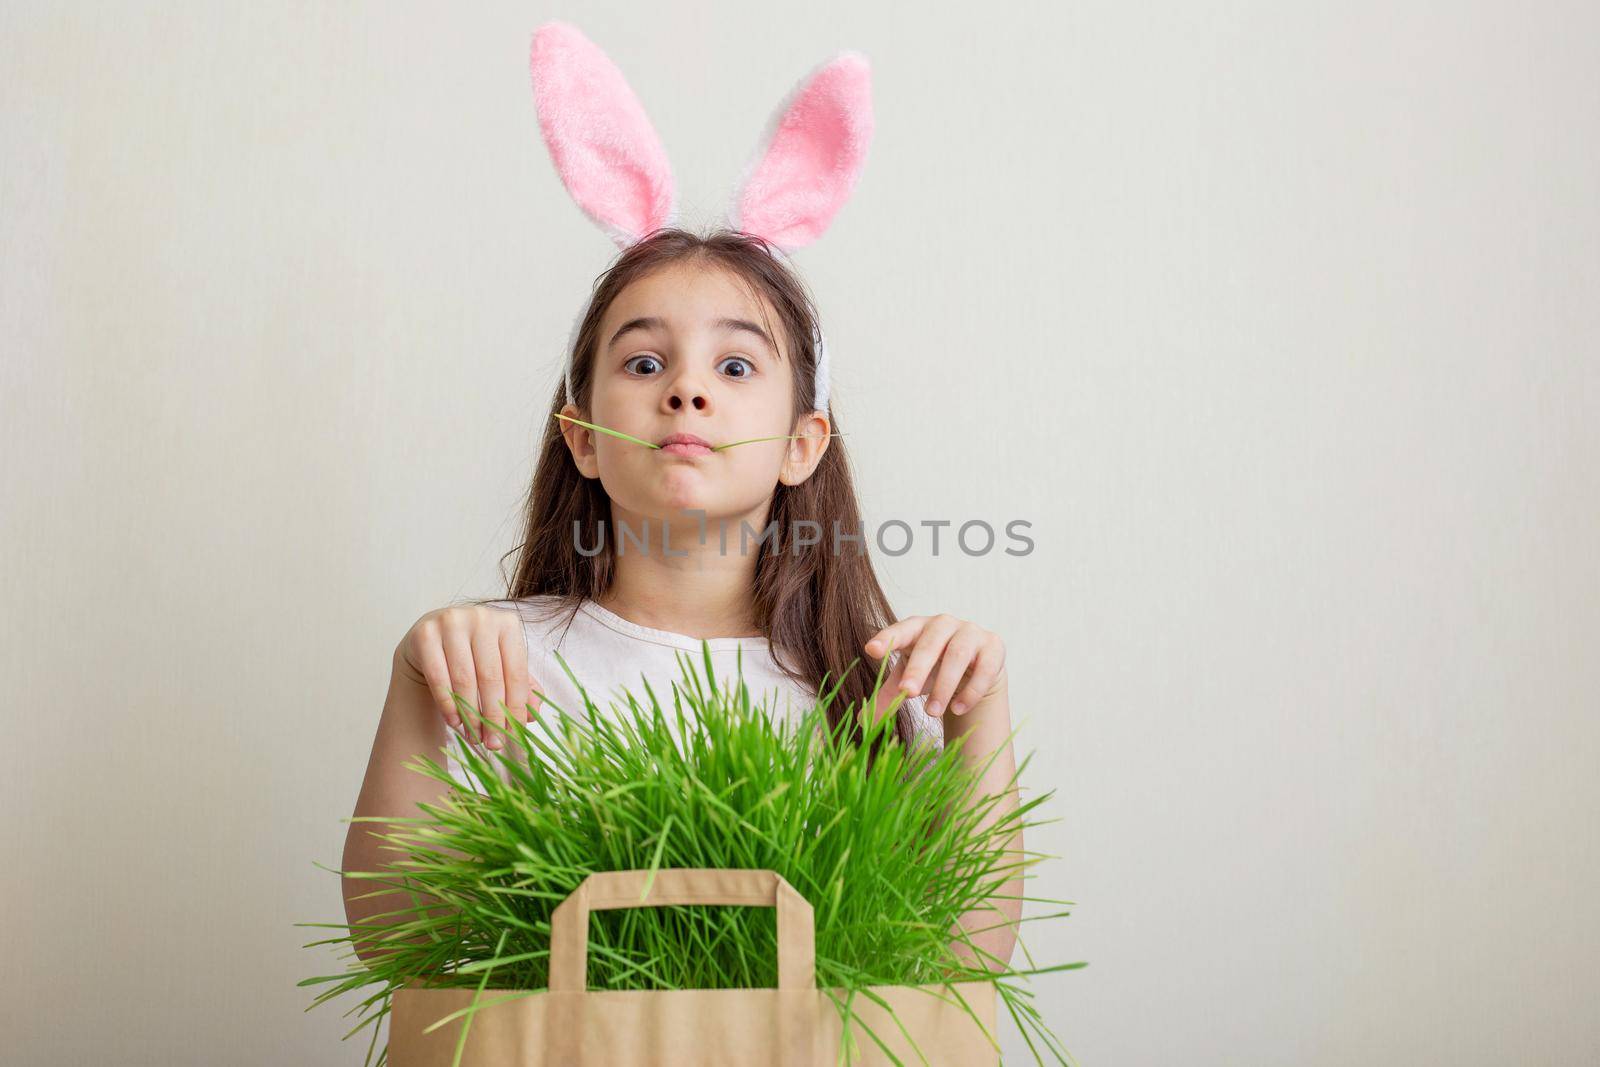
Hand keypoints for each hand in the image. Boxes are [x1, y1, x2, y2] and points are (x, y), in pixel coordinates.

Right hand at [395, 603, 539, 748]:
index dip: (516, 707)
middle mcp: (481, 618)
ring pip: (464, 679)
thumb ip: (521, 686)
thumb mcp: (501, 664)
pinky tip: (455, 722)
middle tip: (493, 743)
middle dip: (493, 716)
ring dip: (470, 715)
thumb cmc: (474, 653)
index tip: (515, 735)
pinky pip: (438, 678)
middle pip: (491, 677)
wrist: (432, 638)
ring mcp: (451, 622)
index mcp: (507, 623)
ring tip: (475, 737)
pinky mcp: (425, 635)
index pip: (516, 672)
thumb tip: (533, 715)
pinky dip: (448, 705)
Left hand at [864, 614, 1007, 718]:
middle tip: (906, 694)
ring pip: (957, 656)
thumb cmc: (934, 670)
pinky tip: (957, 708)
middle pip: (930, 643)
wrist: (974, 671)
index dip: (888, 638)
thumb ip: (888, 697)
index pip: (902, 630)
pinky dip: (971, 691)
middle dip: (917, 669)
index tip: (871, 650)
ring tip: (931, 713)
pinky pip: (984, 668)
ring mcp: (971, 632)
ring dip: (943, 686)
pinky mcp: (993, 646)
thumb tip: (863, 721)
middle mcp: (944, 624)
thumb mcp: (909, 681)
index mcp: (918, 627)